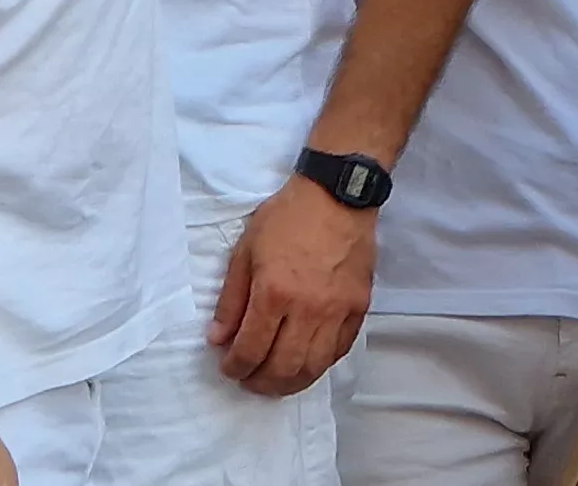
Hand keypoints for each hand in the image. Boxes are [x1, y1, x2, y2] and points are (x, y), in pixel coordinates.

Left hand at [210, 176, 375, 395]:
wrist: (338, 194)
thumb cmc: (287, 218)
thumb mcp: (246, 250)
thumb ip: (231, 299)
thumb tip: (218, 338)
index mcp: (274, 292)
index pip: (251, 348)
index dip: (235, 366)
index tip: (229, 368)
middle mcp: (308, 309)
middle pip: (283, 367)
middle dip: (260, 383)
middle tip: (249, 381)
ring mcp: (337, 311)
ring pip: (313, 367)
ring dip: (290, 383)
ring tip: (275, 382)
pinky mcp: (359, 308)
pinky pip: (339, 351)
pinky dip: (319, 365)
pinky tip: (305, 363)